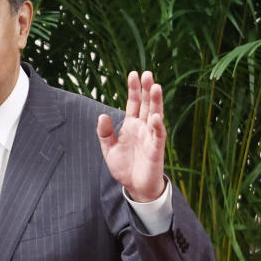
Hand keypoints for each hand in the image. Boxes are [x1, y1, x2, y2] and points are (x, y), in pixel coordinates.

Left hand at [97, 70, 166, 201]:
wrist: (135, 187)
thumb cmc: (124, 167)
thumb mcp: (109, 148)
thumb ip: (105, 133)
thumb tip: (102, 115)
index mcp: (131, 125)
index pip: (134, 103)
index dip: (133, 89)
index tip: (133, 74)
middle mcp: (143, 128)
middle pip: (146, 105)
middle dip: (146, 89)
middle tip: (146, 73)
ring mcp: (151, 137)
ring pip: (155, 115)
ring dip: (155, 102)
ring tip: (155, 86)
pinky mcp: (156, 149)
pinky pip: (158, 135)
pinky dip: (158, 126)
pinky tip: (156, 116)